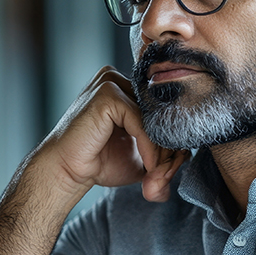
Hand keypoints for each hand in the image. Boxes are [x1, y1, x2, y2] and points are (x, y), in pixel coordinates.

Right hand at [30, 66, 190, 201]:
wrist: (66, 171)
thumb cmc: (99, 162)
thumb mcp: (141, 155)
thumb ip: (164, 150)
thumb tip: (189, 153)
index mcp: (125, 88)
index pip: (162, 110)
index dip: (170, 140)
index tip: (171, 169)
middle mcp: (118, 79)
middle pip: (160, 113)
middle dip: (168, 147)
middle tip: (165, 176)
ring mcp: (111, 82)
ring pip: (154, 118)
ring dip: (162, 151)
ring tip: (157, 176)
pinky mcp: (107, 94)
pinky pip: (141, 123)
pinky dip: (149, 148)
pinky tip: (148, 168)